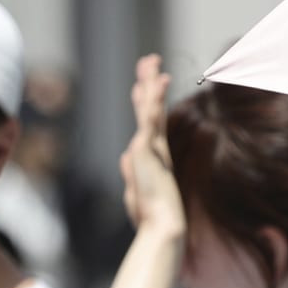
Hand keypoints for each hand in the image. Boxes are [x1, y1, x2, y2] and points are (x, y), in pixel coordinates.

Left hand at [119, 55, 185, 237]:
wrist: (161, 225)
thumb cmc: (150, 215)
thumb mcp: (134, 190)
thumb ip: (131, 172)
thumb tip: (126, 156)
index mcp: (152, 156)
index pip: (148, 122)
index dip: (147, 101)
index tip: (143, 85)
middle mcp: (155, 147)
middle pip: (150, 108)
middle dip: (150, 84)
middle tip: (150, 62)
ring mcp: (152, 146)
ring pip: (151, 108)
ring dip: (151, 84)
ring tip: (151, 62)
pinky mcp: (149, 149)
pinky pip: (151, 118)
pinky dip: (153, 100)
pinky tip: (154, 83)